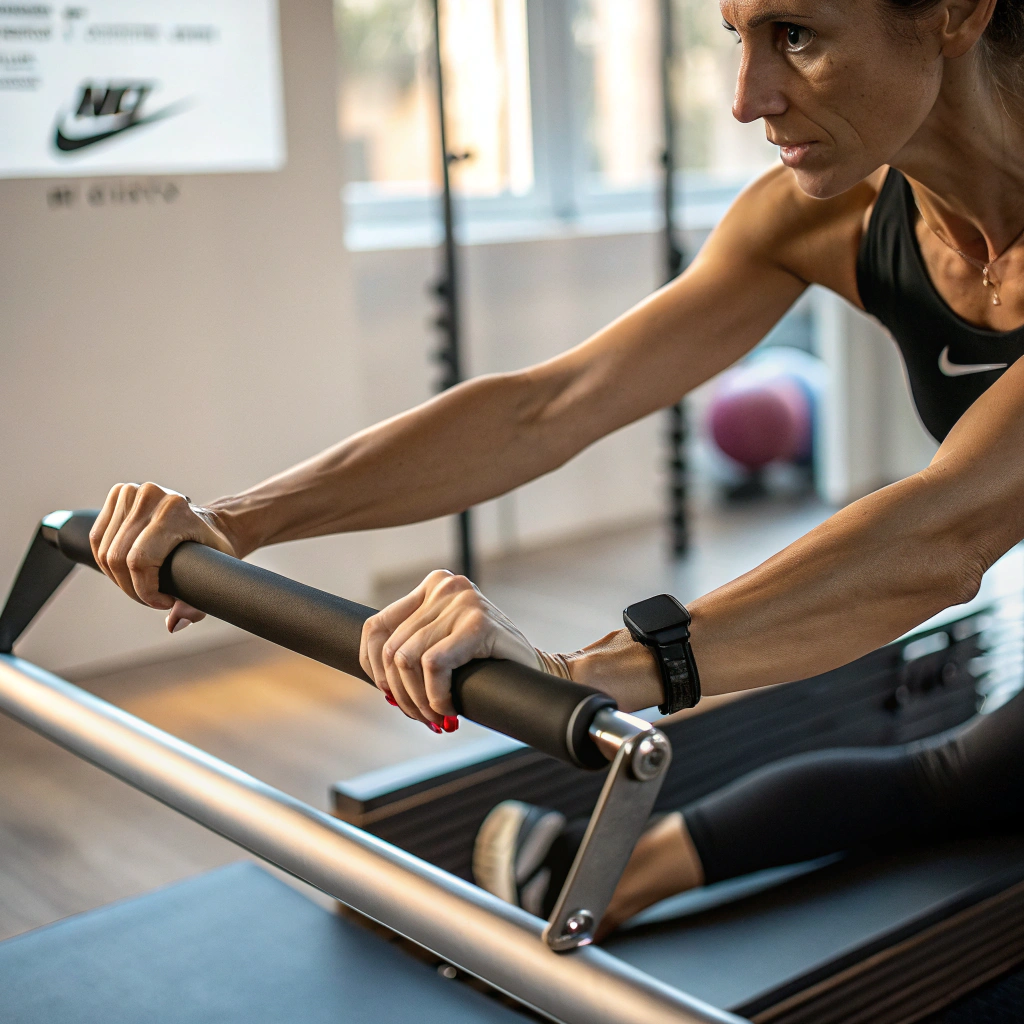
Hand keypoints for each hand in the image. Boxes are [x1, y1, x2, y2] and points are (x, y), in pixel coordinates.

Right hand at [90, 482, 239, 632]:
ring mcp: (133, 490)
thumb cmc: (213, 550)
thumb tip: (174, 624)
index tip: (162, 601)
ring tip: (141, 584)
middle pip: (117, 558)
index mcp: (175, 511)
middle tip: (150, 597)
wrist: (213, 523)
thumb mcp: (212, 577)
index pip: (139, 560)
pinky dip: (108, 559)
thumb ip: (195, 606)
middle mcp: (151, 495)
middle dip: (131, 588)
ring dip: (118, 577)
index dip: (144, 590)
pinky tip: (127, 569)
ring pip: (104, 550)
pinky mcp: (119, 493)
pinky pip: (98, 538)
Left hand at [360, 570, 539, 726]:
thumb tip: (375, 672)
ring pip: (408, 659)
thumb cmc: (486, 664)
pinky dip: (436, 695)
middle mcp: (446, 587)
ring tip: (435, 716)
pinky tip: (450, 708)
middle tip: (420, 716)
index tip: (386, 692)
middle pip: (392, 649)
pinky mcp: (479, 623)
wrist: (538, 673)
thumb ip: (414, 644)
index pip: (377, 626)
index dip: (371, 665)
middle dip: (400, 692)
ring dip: (417, 699)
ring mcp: (463, 601)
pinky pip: (434, 665)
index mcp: (433, 586)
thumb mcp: (443, 643)